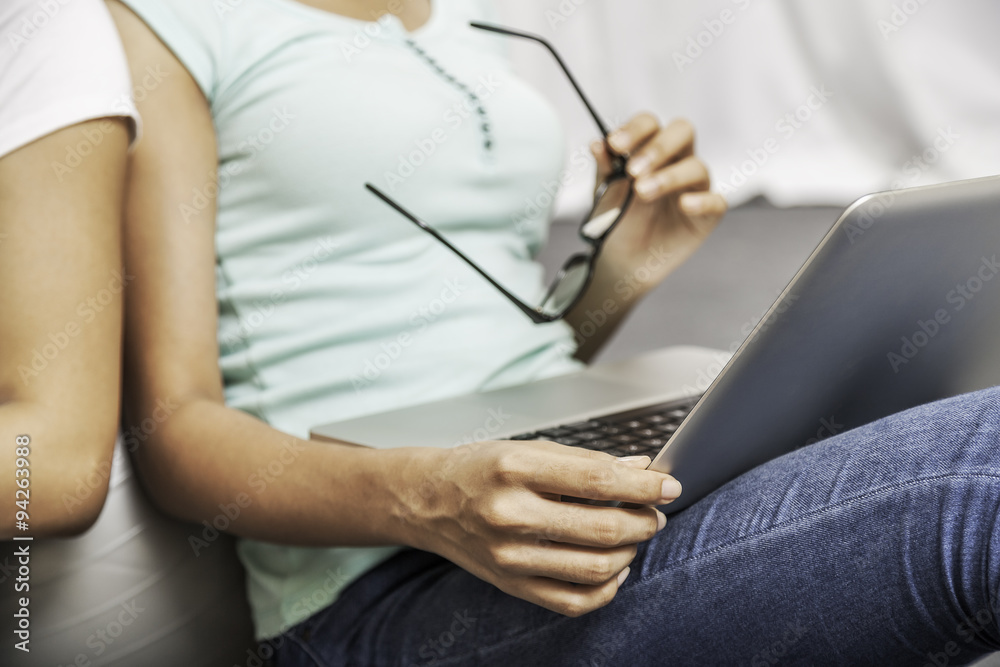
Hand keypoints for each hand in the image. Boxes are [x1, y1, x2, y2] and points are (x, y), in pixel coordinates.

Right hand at [400, 441, 680, 616]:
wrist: (429, 501)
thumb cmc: (480, 470)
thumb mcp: (528, 449)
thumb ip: (585, 461)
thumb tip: (640, 467)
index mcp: (514, 469)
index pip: (597, 480)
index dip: (643, 485)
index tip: (668, 485)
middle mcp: (509, 514)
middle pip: (602, 527)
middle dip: (643, 520)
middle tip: (655, 512)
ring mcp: (510, 556)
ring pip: (595, 567)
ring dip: (631, 552)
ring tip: (635, 536)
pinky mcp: (512, 585)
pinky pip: (574, 601)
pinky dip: (607, 588)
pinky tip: (614, 568)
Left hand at [592, 114, 727, 297]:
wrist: (620, 260)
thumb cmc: (616, 219)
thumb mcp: (604, 193)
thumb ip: (604, 168)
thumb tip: (597, 144)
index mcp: (650, 150)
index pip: (650, 124)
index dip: (634, 130)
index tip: (615, 145)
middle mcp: (676, 161)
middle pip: (682, 132)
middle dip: (658, 147)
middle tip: (634, 170)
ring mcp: (694, 187)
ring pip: (697, 166)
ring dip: (669, 177)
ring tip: (643, 192)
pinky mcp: (707, 215)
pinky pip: (716, 202)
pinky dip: (702, 201)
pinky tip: (684, 204)